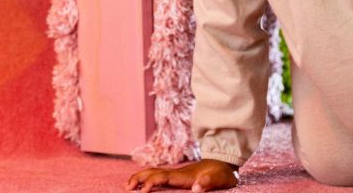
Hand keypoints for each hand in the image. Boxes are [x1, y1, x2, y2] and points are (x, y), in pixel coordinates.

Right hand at [125, 159, 239, 191]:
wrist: (226, 162)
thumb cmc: (223, 173)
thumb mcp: (220, 178)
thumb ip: (209, 182)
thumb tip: (196, 189)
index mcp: (185, 175)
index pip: (164, 177)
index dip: (152, 183)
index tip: (142, 192)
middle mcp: (178, 173)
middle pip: (154, 172)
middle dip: (139, 178)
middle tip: (126, 187)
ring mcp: (178, 174)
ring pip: (155, 173)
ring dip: (141, 177)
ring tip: (128, 185)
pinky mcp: (179, 176)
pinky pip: (160, 176)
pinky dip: (148, 178)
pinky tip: (144, 184)